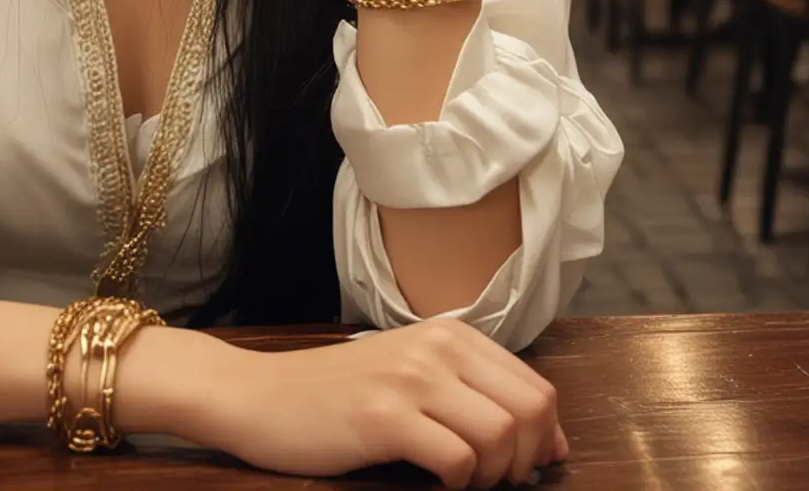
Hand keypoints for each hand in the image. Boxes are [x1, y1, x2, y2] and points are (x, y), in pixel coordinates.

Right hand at [197, 319, 565, 487]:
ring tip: (465, 482)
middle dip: (527, 461)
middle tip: (497, 482)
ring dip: (494, 477)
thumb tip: (546, 439)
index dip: (545, 438)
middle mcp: (436, 347)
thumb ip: (473, 392)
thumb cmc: (338, 394)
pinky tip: (437, 483)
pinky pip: (457, 460)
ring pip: (501, 436)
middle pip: (529, 410)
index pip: (535, 386)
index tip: (529, 467)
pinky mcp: (384, 416)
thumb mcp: (411, 373)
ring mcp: (410, 378)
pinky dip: (460, 486)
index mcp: (449, 334)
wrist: (262, 396)